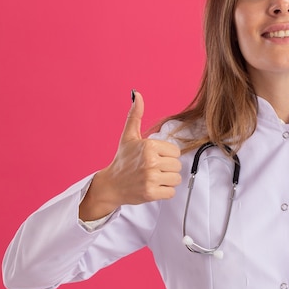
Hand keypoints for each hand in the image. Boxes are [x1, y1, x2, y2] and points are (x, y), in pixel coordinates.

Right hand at [79, 91, 181, 220]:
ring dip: (167, 180)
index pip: (176, 152)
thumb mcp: (129, 136)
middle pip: (177, 165)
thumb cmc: (122, 160)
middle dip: (167, 168)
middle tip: (153, 169)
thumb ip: (135, 115)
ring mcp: (150, 178)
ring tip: (153, 178)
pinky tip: (153, 187)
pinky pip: (171, 192)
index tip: (154, 158)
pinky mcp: (151, 193)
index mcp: (149, 146)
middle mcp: (150, 161)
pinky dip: (164, 192)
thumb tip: (138, 94)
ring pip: (176, 179)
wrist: (111, 185)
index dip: (167, 156)